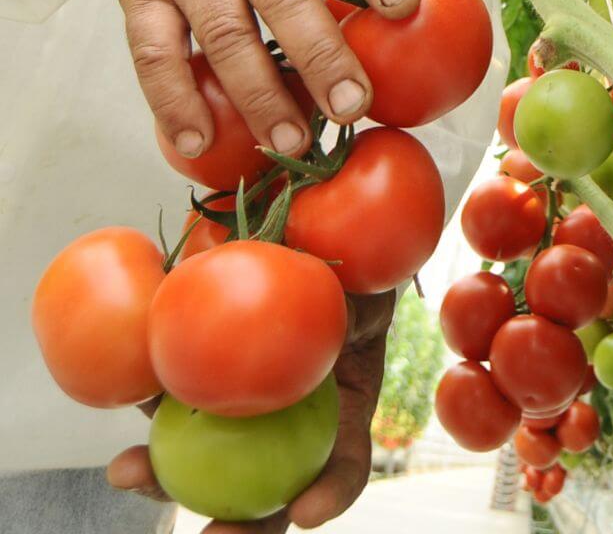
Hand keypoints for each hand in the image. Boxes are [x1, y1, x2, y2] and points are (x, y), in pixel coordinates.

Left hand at [106, 291, 395, 532]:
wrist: (298, 236)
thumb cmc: (349, 269)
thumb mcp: (366, 287)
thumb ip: (353, 307)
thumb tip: (336, 322)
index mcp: (341, 411)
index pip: (344, 464)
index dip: (330, 493)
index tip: (306, 512)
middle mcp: (288, 424)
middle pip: (269, 490)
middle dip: (240, 526)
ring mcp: (236, 408)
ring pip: (205, 462)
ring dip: (165, 478)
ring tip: (128, 473)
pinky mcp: (191, 382)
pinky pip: (167, 408)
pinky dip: (144, 423)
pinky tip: (118, 434)